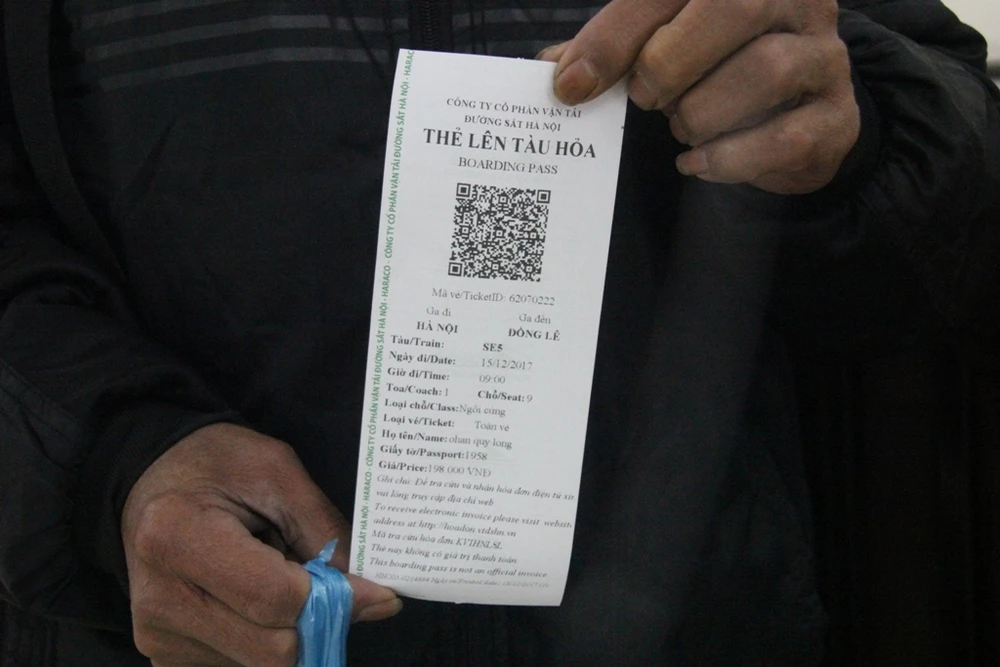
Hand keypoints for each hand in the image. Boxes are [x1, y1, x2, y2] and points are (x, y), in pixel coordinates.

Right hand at [122, 423, 399, 665]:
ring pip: (264, 663)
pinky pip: (243, 665)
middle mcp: (159, 599)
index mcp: (176, 538)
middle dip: (321, 620)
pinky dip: (270, 637)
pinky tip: (256, 597)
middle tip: (332, 583)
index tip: (380, 594)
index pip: (274, 599)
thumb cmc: (217, 464)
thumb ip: (325, 534)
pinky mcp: (165, 656)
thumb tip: (375, 599)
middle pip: (272, 648)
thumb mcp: (279, 473)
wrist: (152, 476)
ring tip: (277, 576)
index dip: (338, 602)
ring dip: (294, 628)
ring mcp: (158, 636)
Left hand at [540, 0, 859, 193]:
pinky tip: (698, 163)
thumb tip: (558, 70)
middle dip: (669, 62)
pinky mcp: (837, 118)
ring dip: (703, 111)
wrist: (794, 119)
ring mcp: (826, 56)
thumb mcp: (664, 44)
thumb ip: (616, 48)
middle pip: (735, 7)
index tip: (572, 83)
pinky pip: (786, 136)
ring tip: (682, 126)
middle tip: (644, 98)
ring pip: (767, 70)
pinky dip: (729, 158)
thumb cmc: (717, 71)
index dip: (615, 34)